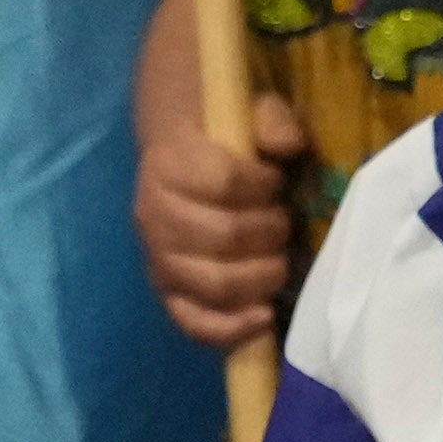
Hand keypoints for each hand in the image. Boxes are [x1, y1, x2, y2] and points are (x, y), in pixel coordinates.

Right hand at [137, 76, 316, 349]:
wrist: (175, 159)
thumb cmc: (223, 139)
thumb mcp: (250, 111)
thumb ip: (273, 120)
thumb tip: (289, 145)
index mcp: (169, 164)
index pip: (226, 182)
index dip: (264, 185)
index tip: (276, 180)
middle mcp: (153, 215)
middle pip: (224, 237)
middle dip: (269, 234)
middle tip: (282, 224)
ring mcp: (158, 258)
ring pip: (213, 284)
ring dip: (260, 278)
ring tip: (278, 262)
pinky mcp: (167, 292)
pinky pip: (193, 323)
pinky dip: (231, 329)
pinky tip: (263, 318)